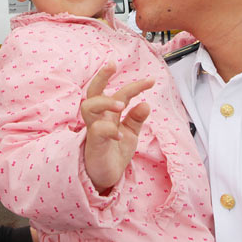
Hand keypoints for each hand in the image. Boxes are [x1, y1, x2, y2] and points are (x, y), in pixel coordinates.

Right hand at [81, 63, 152, 193]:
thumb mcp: (130, 134)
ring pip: (89, 106)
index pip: (120, 93)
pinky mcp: (93, 144)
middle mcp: (99, 118)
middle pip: (93, 91)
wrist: (106, 177)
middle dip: (101, 76)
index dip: (135, 86)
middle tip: (112, 64)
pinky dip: (109, 129)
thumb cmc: (114, 152)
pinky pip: (97, 131)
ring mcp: (93, 129)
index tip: (152, 80)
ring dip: (105, 101)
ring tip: (121, 104)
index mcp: (109, 113)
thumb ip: (135, 119)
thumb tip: (146, 103)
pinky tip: (120, 134)